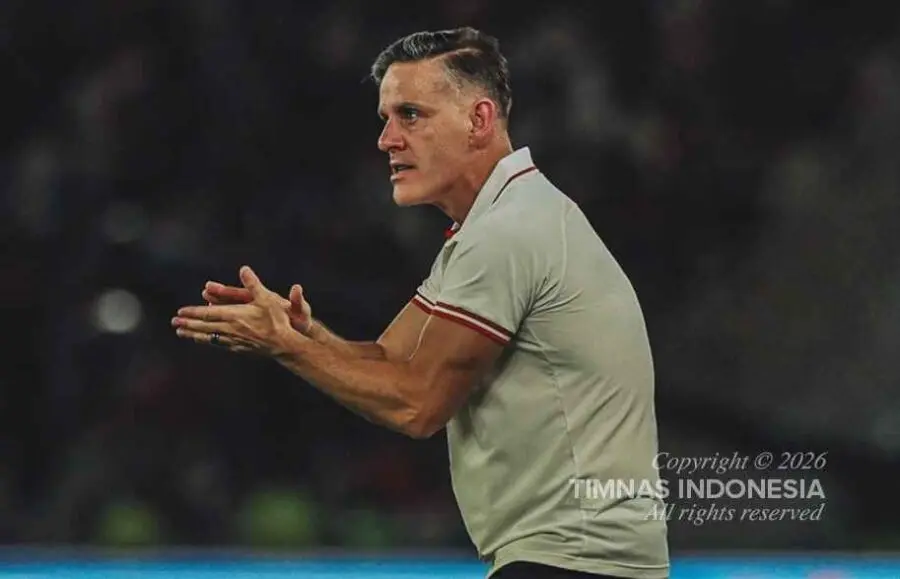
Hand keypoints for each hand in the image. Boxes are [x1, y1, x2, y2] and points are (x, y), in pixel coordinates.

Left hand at [172, 266, 303, 355]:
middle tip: (174, 323)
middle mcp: (230, 328)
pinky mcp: (238, 348)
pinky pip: (218, 344)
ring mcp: (233, 340)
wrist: (284, 344)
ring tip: (181, 333)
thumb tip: (244, 269)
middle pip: (204, 326)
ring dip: (193, 334)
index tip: (180, 312)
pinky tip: (203, 341)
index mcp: (234, 315)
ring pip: (208, 337)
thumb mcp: (267, 298)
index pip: (207, 313)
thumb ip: (253, 284)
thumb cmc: (277, 320)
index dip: (193, 313)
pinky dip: (207, 341)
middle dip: (187, 324)